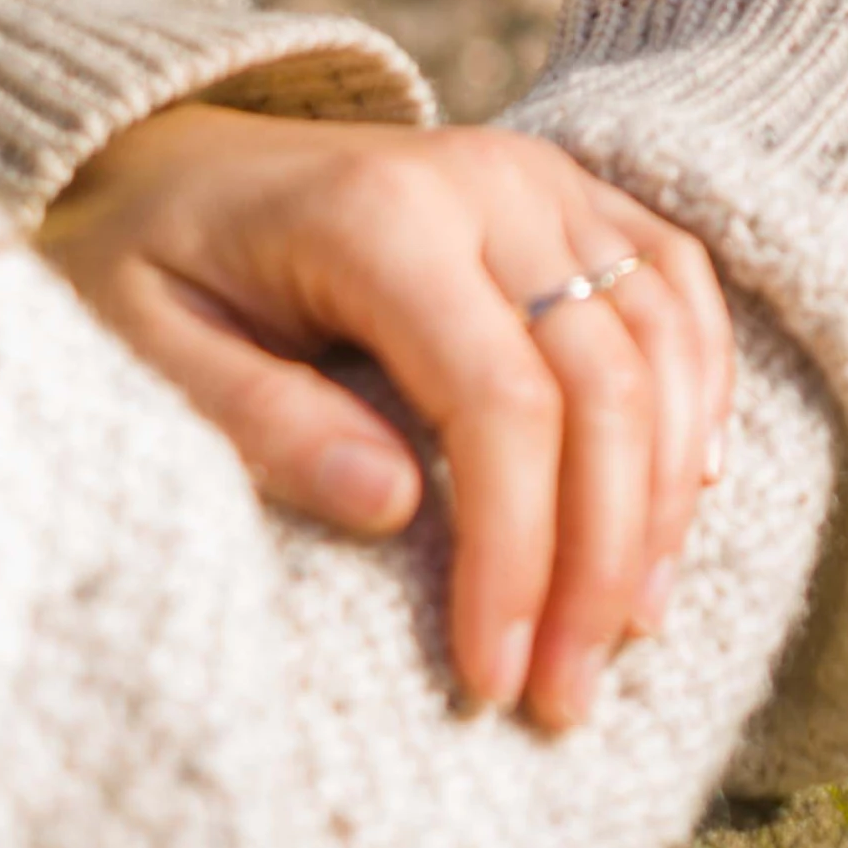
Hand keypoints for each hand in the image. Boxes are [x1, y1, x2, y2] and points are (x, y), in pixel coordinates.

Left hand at [42, 105, 730, 733]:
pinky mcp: (572, 191)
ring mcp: (543, 178)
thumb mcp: (147, 343)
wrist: (175, 151)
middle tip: (566, 695)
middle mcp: (486, 182)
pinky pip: (676, 283)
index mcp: (378, 216)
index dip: (514, 554)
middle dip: (597, 558)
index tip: (490, 679)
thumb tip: (391, 507)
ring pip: (659, 341)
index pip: (499, 404)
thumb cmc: (147, 260)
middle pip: (601, 384)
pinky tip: (689, 492)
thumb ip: (261, 420)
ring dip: (660, 497)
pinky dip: (700, 388)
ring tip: (628, 627)